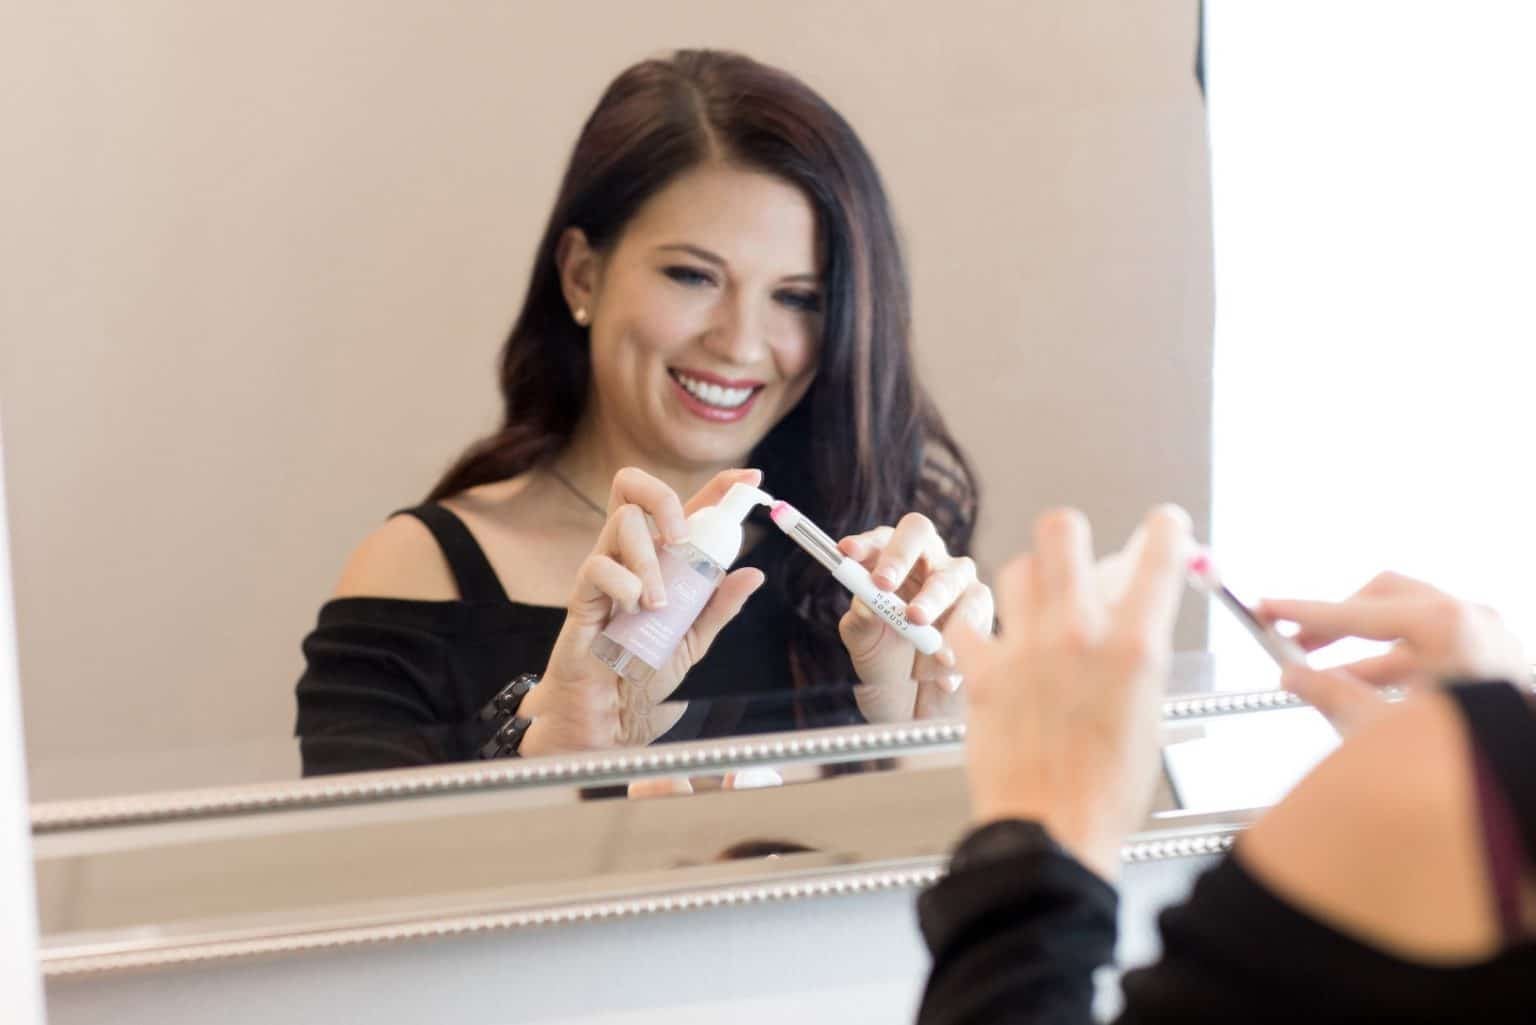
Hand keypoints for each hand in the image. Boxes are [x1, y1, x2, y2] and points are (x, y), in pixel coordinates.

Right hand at [520, 467, 765, 754]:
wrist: (611, 715)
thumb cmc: (645, 673)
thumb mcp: (695, 640)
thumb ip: (720, 606)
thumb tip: (753, 574)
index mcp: (664, 558)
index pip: (687, 506)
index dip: (717, 486)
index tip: (749, 479)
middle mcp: (632, 555)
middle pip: (634, 488)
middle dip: (665, 498)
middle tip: (683, 539)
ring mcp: (605, 569)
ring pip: (622, 523)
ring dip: (649, 561)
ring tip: (659, 605)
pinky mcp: (582, 594)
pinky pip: (598, 567)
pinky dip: (624, 585)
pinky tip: (633, 611)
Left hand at [836, 513, 993, 721]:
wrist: (915, 703)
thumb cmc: (885, 660)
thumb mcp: (864, 644)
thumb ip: (861, 622)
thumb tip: (866, 603)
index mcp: (889, 561)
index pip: (879, 538)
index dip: (865, 542)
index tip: (847, 552)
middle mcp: (925, 560)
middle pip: (918, 533)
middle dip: (899, 557)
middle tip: (882, 585)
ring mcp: (957, 581)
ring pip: (951, 574)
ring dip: (932, 598)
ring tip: (916, 624)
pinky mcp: (980, 607)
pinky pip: (976, 610)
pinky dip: (958, 635)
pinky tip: (943, 664)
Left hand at [953, 505, 1190, 880]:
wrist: (1050, 832)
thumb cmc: (1107, 789)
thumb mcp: (1147, 714)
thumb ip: (1136, 657)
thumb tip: (1133, 618)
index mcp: (1133, 647)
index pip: (1159, 555)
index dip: (1166, 531)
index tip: (1164, 527)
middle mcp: (1078, 634)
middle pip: (1062, 531)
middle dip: (1070, 534)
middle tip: (1072, 553)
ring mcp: (1025, 649)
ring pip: (1015, 568)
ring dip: (1027, 581)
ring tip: (1032, 607)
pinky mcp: (983, 672)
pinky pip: (969, 623)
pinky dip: (977, 628)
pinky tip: (988, 643)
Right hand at [1259, 572, 1528, 734]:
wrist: (1519, 786)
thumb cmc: (1471, 758)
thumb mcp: (1387, 728)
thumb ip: (1334, 696)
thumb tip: (1296, 678)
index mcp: (1447, 626)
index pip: (1357, 611)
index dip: (1303, 613)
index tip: (1269, 609)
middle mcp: (1473, 621)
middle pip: (1385, 601)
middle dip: (1336, 623)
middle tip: (1295, 642)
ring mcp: (1490, 639)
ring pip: (1409, 627)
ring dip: (1365, 651)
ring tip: (1327, 679)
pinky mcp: (1496, 663)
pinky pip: (1435, 648)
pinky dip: (1398, 663)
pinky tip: (1370, 691)